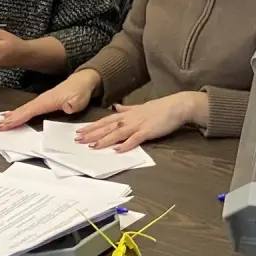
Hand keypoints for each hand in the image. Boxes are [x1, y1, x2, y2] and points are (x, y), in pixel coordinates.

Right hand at [0, 68, 99, 130]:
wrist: (83, 81)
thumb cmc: (80, 91)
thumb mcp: (79, 99)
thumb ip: (73, 104)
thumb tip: (68, 106)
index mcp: (47, 100)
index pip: (29, 111)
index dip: (17, 118)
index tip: (6, 124)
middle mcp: (42, 99)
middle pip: (22, 110)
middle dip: (10, 118)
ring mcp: (42, 100)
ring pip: (24, 109)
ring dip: (12, 116)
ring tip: (1, 122)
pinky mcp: (44, 101)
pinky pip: (28, 108)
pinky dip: (19, 112)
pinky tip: (14, 115)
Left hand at [76, 92, 206, 151]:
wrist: (177, 105)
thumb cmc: (160, 108)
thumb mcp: (140, 106)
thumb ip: (127, 108)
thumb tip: (116, 107)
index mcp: (127, 114)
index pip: (105, 121)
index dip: (92, 126)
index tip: (79, 131)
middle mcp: (130, 119)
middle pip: (108, 127)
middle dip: (92, 134)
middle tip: (78, 140)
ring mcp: (139, 125)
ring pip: (118, 133)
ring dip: (105, 140)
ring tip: (93, 146)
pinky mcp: (148, 131)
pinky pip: (135, 139)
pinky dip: (126, 144)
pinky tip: (118, 150)